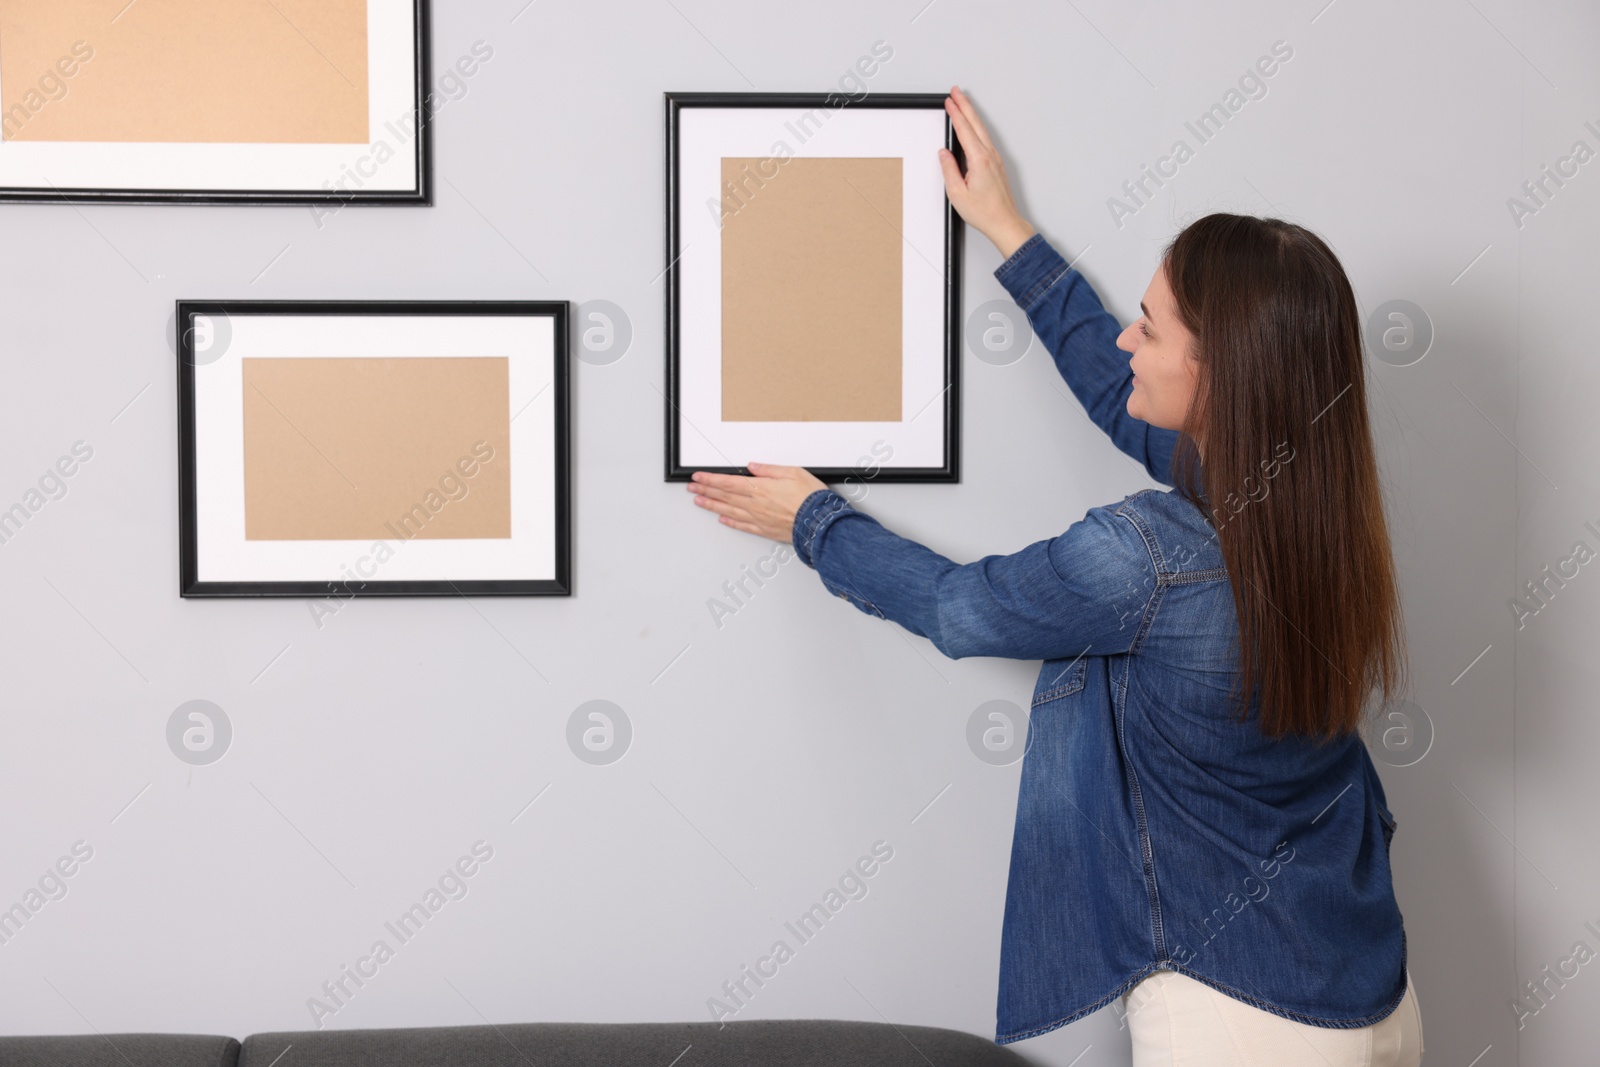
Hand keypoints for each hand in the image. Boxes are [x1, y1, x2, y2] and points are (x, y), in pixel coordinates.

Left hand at [687, 462, 827, 542]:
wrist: (821, 523)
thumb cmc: (811, 498)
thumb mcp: (793, 472)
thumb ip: (769, 469)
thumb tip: (753, 466)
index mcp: (760, 488)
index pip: (727, 482)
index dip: (710, 479)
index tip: (697, 477)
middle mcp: (755, 504)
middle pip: (724, 496)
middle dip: (706, 491)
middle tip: (692, 488)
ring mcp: (759, 519)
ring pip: (729, 511)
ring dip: (712, 506)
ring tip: (699, 502)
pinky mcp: (766, 530)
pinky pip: (743, 526)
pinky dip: (731, 522)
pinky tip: (723, 519)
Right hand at [937, 85, 1035, 259]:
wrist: (1004, 222)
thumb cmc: (984, 212)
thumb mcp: (957, 193)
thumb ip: (949, 169)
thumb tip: (944, 154)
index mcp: (979, 160)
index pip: (964, 130)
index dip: (955, 113)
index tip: (949, 101)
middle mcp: (990, 156)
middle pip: (976, 123)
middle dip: (965, 105)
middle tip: (956, 91)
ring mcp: (995, 159)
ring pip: (982, 129)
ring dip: (971, 114)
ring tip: (963, 103)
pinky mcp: (996, 164)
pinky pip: (985, 139)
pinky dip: (977, 127)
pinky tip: (973, 126)